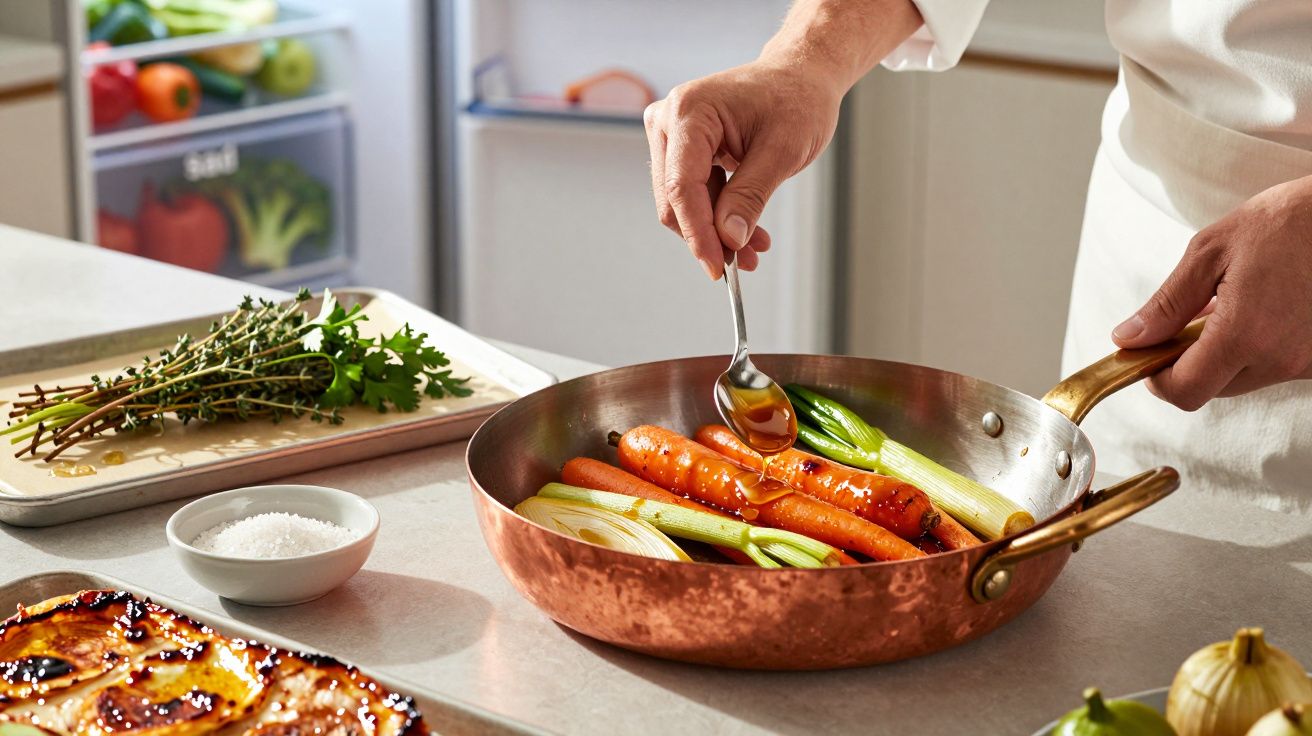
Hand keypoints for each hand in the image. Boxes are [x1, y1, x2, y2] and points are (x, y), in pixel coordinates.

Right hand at [644, 60, 844, 279]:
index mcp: (689, 111)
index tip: (716, 267)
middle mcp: (669, 120)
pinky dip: (718, 217)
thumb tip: (728, 239)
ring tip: (754, 249)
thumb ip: (751, 195)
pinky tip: (746, 233)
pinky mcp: (683, 149)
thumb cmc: (796, 99)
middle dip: (708, 235)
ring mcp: (672, 134)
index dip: (697, 233)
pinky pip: (693, 195)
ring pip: (682, 203)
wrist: (800, 77)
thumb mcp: (783, 150)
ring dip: (716, 231)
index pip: (682, 186)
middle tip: (744, 262)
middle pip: (674, 199)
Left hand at [1111, 175, 1311, 409]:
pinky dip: (1259, 348)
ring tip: (1232, 306)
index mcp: (1245, 335)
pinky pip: (1277, 366)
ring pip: (1245, 379)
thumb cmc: (1287, 222)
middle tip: (1189, 322)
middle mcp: (1282, 359)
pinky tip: (1262, 311)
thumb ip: (1167, 304)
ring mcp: (1308, 362)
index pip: (1186, 390)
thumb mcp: (1211, 252)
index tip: (1150, 357)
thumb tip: (1130, 339)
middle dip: (1191, 362)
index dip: (1158, 379)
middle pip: (1214, 388)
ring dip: (1227, 354)